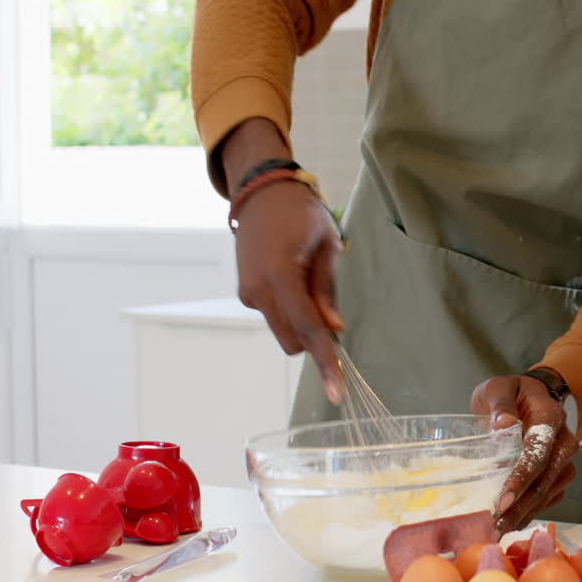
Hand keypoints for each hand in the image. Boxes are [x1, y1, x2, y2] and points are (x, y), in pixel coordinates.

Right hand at [225, 119, 345, 402]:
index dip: (326, 361)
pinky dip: (289, 311)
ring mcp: (247, 293)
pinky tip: (293, 277)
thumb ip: (327, 291)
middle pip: (292, 341)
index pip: (308, 329)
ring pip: (282, 331)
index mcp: (280, 275)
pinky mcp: (245, 293)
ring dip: (301, 323)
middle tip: (330, 307)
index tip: (337, 390)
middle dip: (314, 338)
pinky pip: (274, 316)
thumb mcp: (327, 246)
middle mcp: (257, 289)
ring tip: (308, 280)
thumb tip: (334, 329)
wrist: (262, 192)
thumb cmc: (301, 213)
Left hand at [471, 375, 579, 534]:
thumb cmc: (511, 395)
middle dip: (520, 507)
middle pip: (545, 480)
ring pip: (548, 494)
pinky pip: (549, 499)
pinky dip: (530, 513)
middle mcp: (564, 441)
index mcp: (550, 417)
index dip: (521, 479)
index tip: (502, 501)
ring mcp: (565, 461)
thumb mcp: (499, 388)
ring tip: (498, 530)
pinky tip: (510, 522)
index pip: (539, 452)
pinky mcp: (560, 475)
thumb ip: (501, 403)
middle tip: (495, 526)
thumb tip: (503, 424)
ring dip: (524, 514)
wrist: (530, 399)